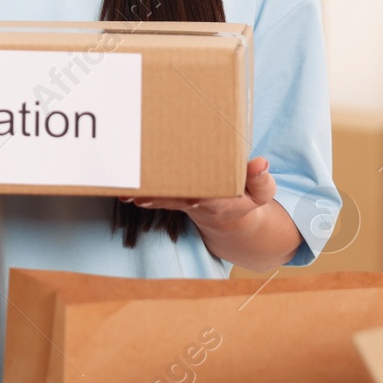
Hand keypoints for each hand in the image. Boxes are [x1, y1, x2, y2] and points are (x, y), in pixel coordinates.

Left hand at [117, 157, 276, 231]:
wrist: (231, 219)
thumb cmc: (244, 201)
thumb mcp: (261, 194)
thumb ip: (261, 180)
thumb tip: (260, 163)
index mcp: (213, 199)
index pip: (193, 193)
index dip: (176, 192)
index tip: (159, 190)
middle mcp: (193, 201)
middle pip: (169, 195)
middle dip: (151, 190)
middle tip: (129, 185)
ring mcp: (180, 201)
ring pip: (158, 196)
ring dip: (140, 192)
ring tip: (120, 187)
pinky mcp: (173, 198)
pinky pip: (155, 196)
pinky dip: (140, 194)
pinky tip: (122, 192)